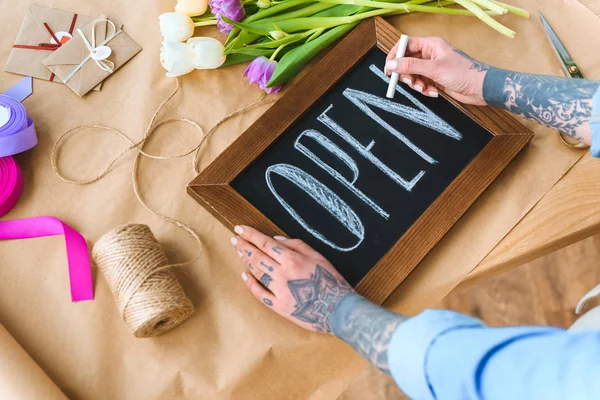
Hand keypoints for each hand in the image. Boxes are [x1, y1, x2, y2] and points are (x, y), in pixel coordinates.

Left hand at [230, 225, 354, 333]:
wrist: (337, 309)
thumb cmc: (331, 281)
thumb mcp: (318, 256)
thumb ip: (296, 245)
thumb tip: (275, 239)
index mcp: (293, 259)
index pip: (265, 243)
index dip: (251, 235)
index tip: (240, 229)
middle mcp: (282, 274)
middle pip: (257, 257)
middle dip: (244, 246)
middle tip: (234, 239)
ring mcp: (279, 291)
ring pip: (256, 273)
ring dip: (246, 261)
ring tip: (239, 252)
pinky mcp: (278, 306)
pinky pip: (259, 293)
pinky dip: (250, 283)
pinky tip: (245, 275)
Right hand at [385, 36, 489, 105]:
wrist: (480, 88)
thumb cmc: (464, 73)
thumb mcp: (434, 68)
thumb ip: (411, 66)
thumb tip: (393, 64)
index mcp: (431, 45)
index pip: (406, 45)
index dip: (395, 55)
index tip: (389, 68)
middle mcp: (430, 54)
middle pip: (407, 61)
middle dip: (406, 74)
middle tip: (409, 82)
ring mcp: (432, 67)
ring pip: (413, 74)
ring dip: (416, 84)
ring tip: (424, 88)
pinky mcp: (435, 79)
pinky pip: (421, 83)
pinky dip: (424, 89)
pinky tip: (433, 92)